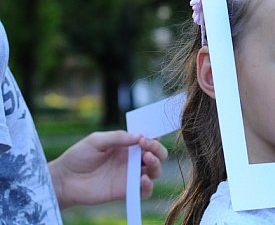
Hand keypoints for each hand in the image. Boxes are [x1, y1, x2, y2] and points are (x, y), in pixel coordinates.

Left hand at [48, 130, 167, 208]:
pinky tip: (142, 179)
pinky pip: (145, 191)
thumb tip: (139, 136)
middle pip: (157, 155)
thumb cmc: (78, 156)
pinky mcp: (126, 191)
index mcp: (127, 146)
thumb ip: (118, 137)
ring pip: (155, 171)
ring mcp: (130, 176)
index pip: (148, 140)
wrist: (64, 180)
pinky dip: (149, 186)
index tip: (144, 137)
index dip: (153, 137)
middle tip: (147, 147)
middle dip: (157, 149)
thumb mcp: (96, 140)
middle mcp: (132, 160)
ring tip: (146, 159)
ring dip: (156, 164)